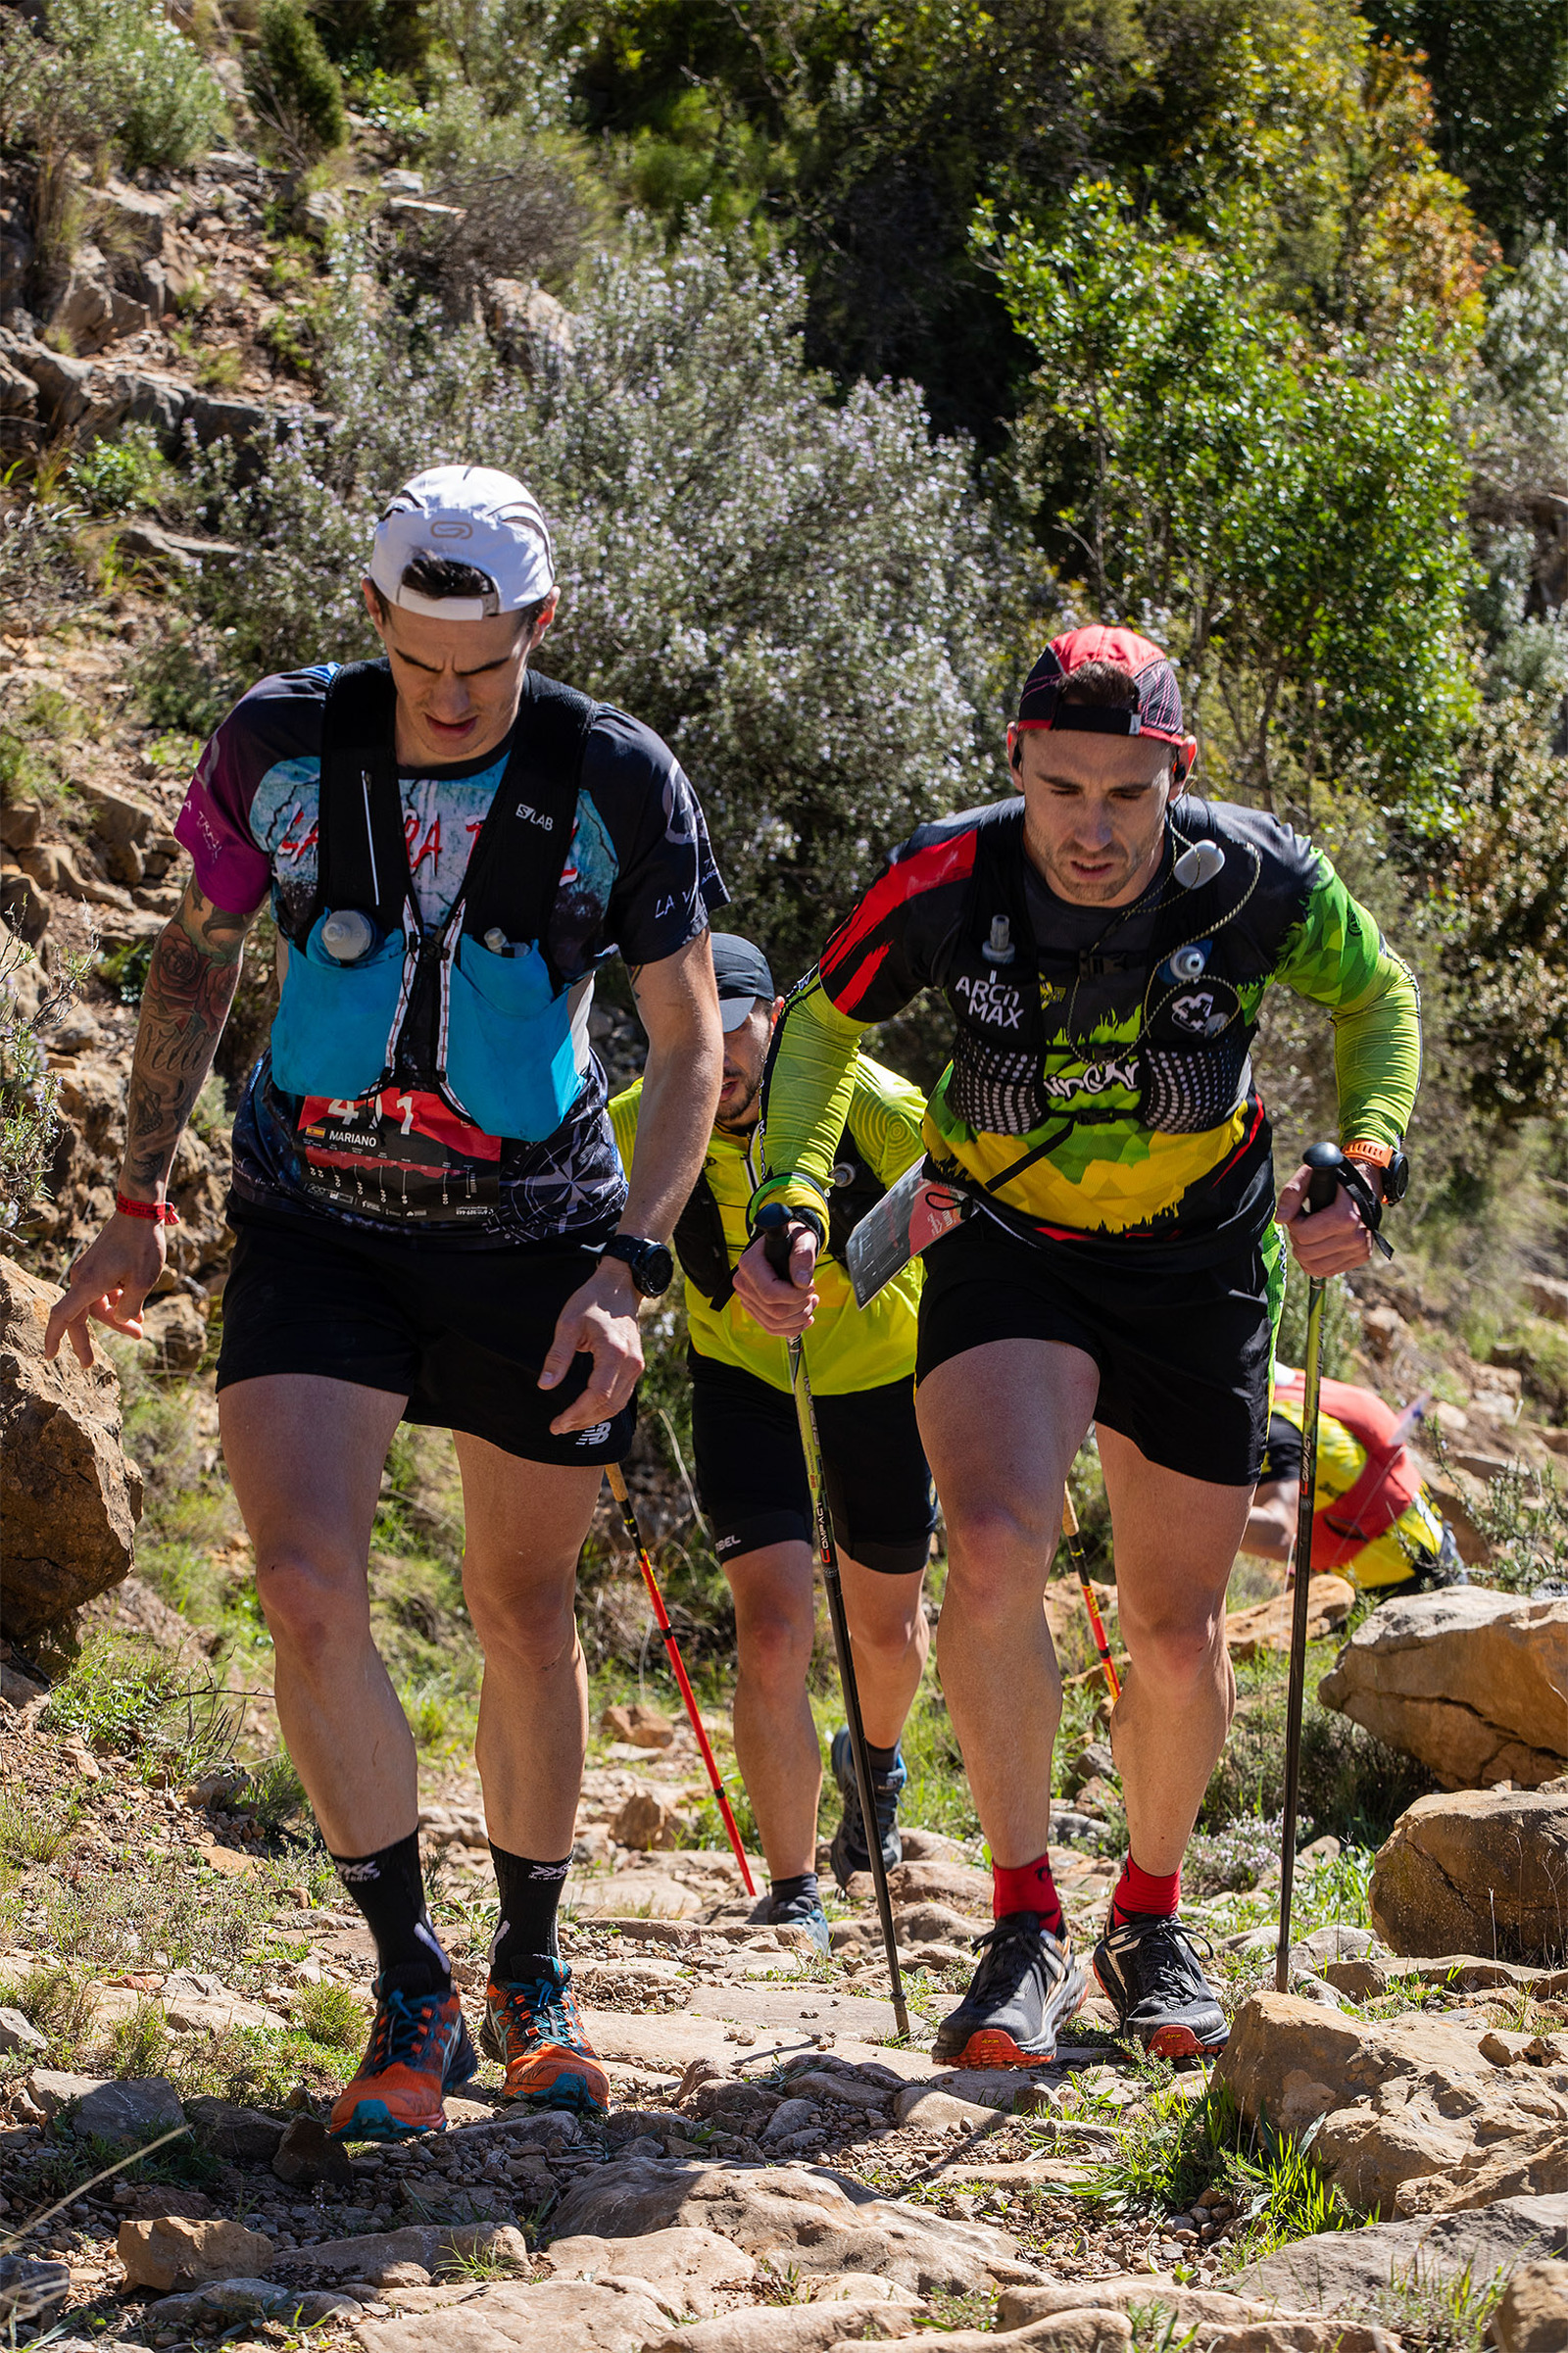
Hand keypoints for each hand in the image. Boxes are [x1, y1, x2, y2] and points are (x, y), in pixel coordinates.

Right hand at [43, 1212, 166, 1368]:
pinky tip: (137, 1312)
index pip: (63, 1316)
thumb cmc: (142, 1246)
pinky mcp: (97, 1266)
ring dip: (115, 1319)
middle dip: (87, 1341)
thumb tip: (122, 1319)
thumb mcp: (143, 1283)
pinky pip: (101, 1292)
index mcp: (88, 1284)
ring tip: (140, 1330)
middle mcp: (82, 1278)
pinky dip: (115, 1303)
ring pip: (96, 1305)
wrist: (139, 1212)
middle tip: (89, 1365)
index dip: (54, 1337)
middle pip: (80, 1317)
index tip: (49, 1356)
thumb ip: (129, 1308)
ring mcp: (89, 1271)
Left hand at [539, 1259, 644, 1434]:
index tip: (556, 1424)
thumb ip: (558, 1356)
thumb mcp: (568, 1324)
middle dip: (582, 1421)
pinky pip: (623, 1396)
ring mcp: (636, 1366)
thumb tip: (544, 1386)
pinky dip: (604, 1408)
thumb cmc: (591, 1301)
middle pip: (608, 1405)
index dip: (576, 1414)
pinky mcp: (635, 1366)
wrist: (618, 1287)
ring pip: (617, 1405)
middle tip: (558, 1427)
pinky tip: (586, 1410)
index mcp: (614, 1353)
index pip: (597, 1395)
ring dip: (593, 1418)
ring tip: (569, 1423)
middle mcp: (631, 1363)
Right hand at [733, 1224, 818, 1336]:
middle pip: (773, 1312)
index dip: (795, 1296)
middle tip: (813, 1293)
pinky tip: (806, 1316)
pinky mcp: (753, 1308)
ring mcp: (746, 1298)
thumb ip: (803, 1256)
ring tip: (812, 1302)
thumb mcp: (803, 1240)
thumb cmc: (794, 1239)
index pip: (770, 1293)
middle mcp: (742, 1283)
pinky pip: (771, 1327)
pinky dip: (791, 1327)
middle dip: (800, 1307)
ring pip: (773, 1323)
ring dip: (799, 1318)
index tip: (811, 1286)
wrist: (787, 1244)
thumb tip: (801, 1283)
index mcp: (749, 1264)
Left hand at [1276, 1161, 1373, 1277]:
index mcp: (1346, 1217)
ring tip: (1312, 1234)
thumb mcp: (1309, 1177)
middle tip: (1305, 1224)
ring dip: (1305, 1252)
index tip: (1301, 1213)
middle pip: (1305, 1253)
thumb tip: (1281, 1219)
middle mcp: (1356, 1237)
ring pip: (1313, 1266)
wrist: (1364, 1187)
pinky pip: (1326, 1271)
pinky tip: (1319, 1245)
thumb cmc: (1333, 1182)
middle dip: (1298, 1238)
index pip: (1302, 1234)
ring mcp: (1360, 1249)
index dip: (1294, 1223)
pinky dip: (1315, 1262)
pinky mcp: (1361, 1257)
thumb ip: (1292, 1194)